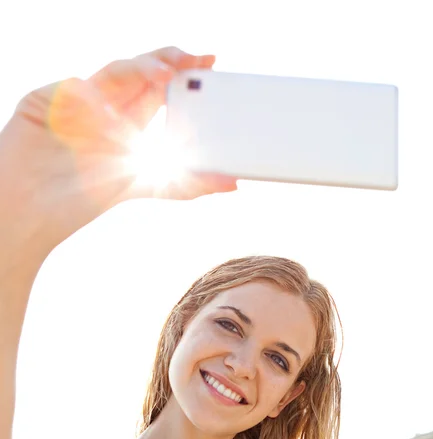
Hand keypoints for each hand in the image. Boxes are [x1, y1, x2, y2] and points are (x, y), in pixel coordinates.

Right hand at [0, 47, 236, 267]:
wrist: (28, 213)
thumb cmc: (79, 198)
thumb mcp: (140, 186)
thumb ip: (183, 184)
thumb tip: (231, 183)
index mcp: (125, 121)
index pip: (159, 87)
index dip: (184, 73)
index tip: (212, 65)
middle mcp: (103, 105)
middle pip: (141, 70)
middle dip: (171, 59)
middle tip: (199, 59)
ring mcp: (75, 100)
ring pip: (114, 72)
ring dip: (142, 70)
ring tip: (167, 75)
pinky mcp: (46, 100)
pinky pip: (76, 90)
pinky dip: (98, 99)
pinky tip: (112, 115)